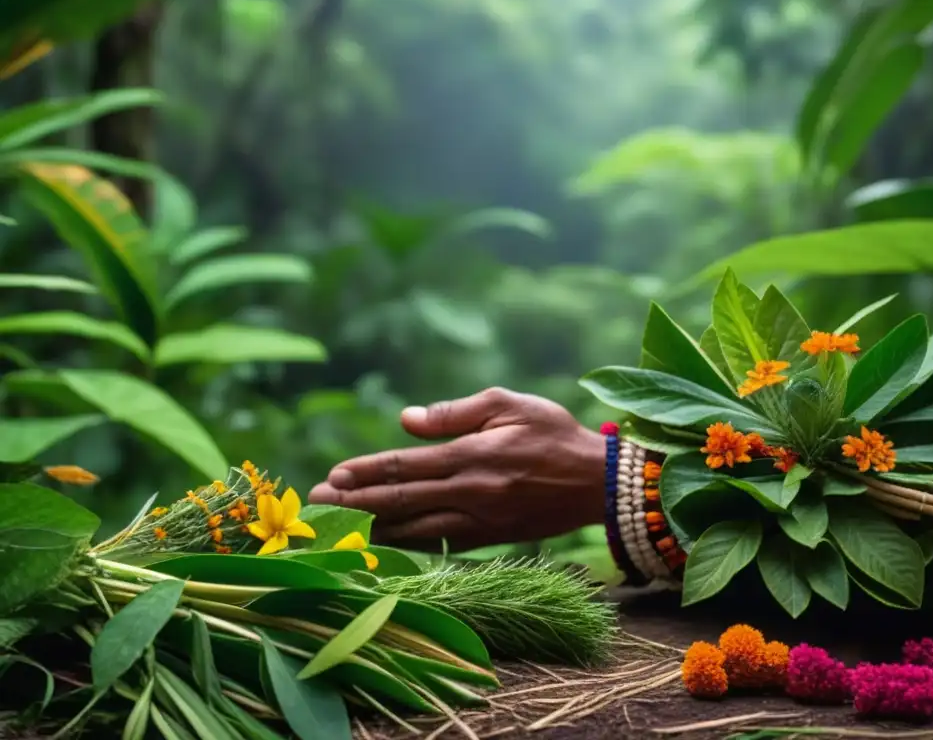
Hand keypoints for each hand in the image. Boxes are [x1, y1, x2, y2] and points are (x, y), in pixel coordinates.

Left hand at [308, 387, 605, 550]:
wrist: (599, 484)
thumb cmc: (554, 433)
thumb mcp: (508, 404)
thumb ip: (454, 412)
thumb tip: (405, 420)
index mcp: (471, 456)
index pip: (405, 466)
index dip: (365, 473)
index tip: (333, 475)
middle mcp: (470, 493)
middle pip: (399, 501)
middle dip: (353, 504)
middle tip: (315, 507)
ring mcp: (479, 522)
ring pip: (412, 529)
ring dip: (370, 529)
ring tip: (336, 528)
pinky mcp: (490, 540)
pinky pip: (437, 544)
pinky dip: (405, 544)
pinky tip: (382, 543)